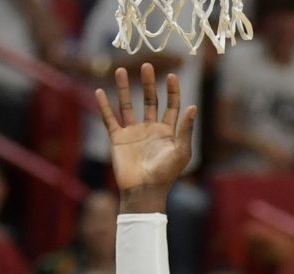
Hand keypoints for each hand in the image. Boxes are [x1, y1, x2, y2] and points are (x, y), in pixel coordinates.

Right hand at [95, 63, 196, 195]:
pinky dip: (104, 106)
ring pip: (128, 105)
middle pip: (150, 100)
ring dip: (125, 88)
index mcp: (168, 131)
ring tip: (121, 70)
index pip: (171, 106)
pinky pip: (110, 118)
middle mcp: (151, 129)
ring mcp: (133, 133)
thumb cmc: (166, 173)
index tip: (172, 75)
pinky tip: (100, 91)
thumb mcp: (181, 151)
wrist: (144, 189)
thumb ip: (185, 129)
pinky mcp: (118, 138)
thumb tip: (193, 106)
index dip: (172, 91)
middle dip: (149, 83)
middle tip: (147, 65)